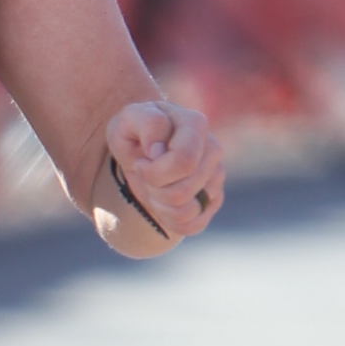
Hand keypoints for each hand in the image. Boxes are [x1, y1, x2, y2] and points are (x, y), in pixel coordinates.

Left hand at [100, 94, 223, 249]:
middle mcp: (212, 150)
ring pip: (187, 211)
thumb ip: (147, 124)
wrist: (141, 149)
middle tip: (144, 175)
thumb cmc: (134, 133)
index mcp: (196, 125)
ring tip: (153, 187)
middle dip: (153, 189)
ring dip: (159, 204)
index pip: (184, 162)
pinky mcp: (214, 199)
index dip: (154, 172)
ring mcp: (216, 176)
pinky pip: (192, 225)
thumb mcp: (128, 120)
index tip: (140, 162)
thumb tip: (159, 149)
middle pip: (183, 192)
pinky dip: (169, 220)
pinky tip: (162, 202)